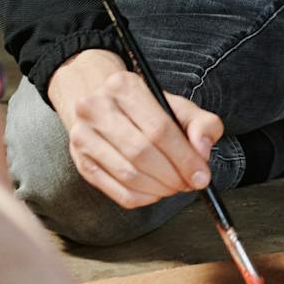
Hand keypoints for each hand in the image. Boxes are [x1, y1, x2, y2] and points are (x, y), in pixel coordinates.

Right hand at [47, 49, 223, 209]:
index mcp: (123, 86)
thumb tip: (202, 151)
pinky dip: (143, 197)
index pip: (159, 129)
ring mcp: (83, 137)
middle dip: (173, 176)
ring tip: (175, 186)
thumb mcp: (179, 106)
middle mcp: (95, 108)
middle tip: (190, 184)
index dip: (184, 158)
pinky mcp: (81, 163)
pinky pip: (117, 191)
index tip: (202, 176)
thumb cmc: (148, 109)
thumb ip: (202, 124)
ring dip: (159, 189)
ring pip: (129, 175)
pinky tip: (156, 191)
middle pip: (142, 153)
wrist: (105, 107)